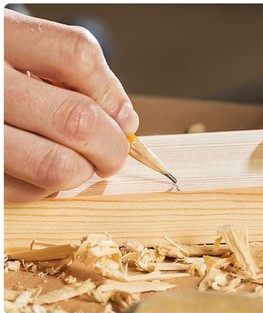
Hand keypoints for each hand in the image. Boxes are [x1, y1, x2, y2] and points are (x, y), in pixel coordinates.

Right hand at [4, 9, 138, 202]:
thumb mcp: (19, 52)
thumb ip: (70, 74)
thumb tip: (125, 122)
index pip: (77, 56)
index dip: (112, 93)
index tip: (121, 115)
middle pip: (78, 121)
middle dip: (111, 145)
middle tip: (111, 152)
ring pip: (58, 166)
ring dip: (82, 171)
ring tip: (76, 161)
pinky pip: (32, 193)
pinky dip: (48, 189)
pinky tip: (38, 169)